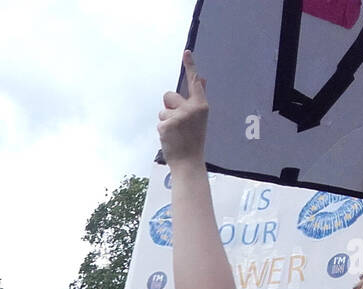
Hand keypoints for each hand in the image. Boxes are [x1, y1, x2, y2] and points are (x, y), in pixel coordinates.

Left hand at [158, 50, 208, 169]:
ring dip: (165, 120)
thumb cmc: (194, 139)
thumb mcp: (200, 118)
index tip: (186, 52)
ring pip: (162, 110)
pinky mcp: (166, 125)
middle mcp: (191, 108)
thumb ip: (199, 98)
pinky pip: (159, 121)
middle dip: (169, 106)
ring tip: (175, 133)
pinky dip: (163, 130)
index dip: (190, 66)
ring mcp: (178, 117)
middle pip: (169, 95)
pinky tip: (171, 139)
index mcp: (201, 105)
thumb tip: (202, 78)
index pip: (194, 82)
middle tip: (178, 123)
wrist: (189, 161)